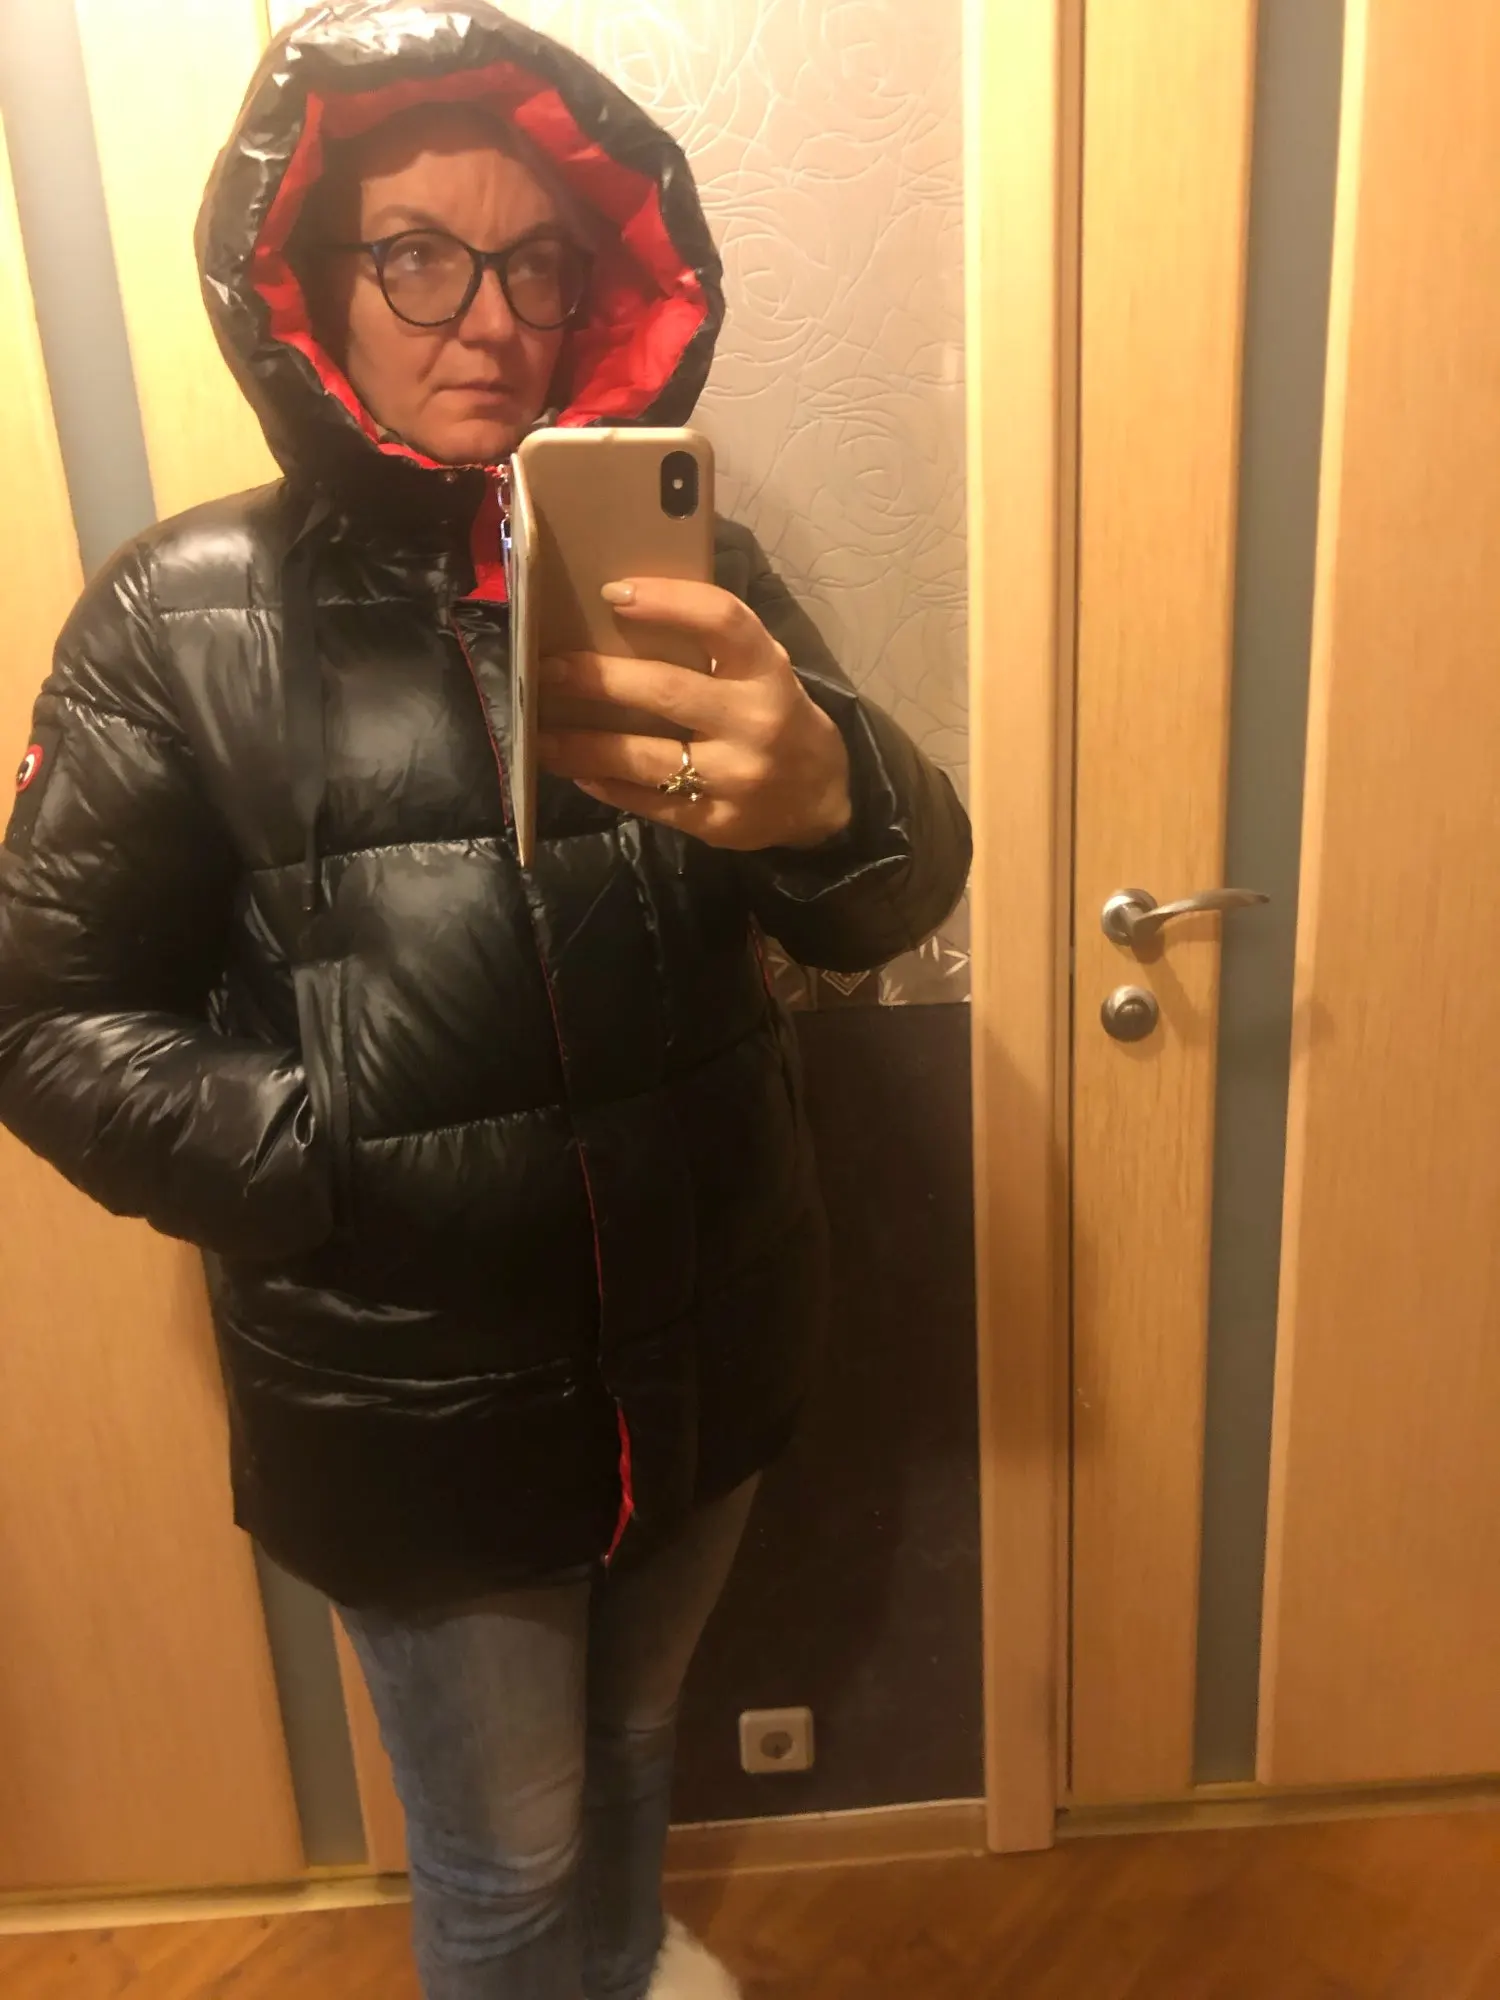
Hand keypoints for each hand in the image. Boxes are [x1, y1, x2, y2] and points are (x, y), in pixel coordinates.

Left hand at [536, 579, 852, 852]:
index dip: (669, 601)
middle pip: (665, 691)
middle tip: (547, 670)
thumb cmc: (778, 718)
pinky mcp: (717, 823)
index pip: (722, 621)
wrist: (822, 800)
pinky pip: (648, 802)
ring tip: (539, 734)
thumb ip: (714, 648)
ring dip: (582, 744)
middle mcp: (755, 722)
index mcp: (768, 671)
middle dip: (597, 679)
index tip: (614, 593)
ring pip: (645, 757)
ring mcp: (736, 778)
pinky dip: (607, 784)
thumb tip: (620, 615)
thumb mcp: (764, 671)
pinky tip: (578, 769)